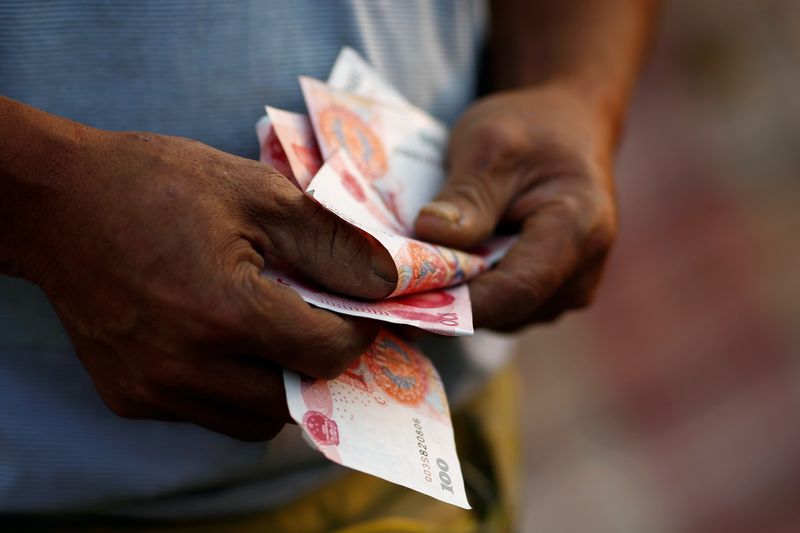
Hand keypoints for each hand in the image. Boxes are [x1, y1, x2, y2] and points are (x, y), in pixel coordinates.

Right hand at [10, 117, 395, 439]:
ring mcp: (152, 388)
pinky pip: (208, 413)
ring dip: (281, 384)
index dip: (361, 333)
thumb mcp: (258, 193)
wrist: (57, 201)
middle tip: (330, 326)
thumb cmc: (157, 184)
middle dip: (324, 364)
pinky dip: (235, 389)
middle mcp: (186, 366)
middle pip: (296, 398)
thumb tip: (389, 283)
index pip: (325, 353)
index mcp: (224, 311)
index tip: (369, 313)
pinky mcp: (128, 397)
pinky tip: (228, 342)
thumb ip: (333, 245)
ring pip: (254, 420)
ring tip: (279, 334)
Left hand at [415, 83, 617, 330]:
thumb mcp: (490, 144)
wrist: (565, 130)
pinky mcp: (547, 296)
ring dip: (451, 302)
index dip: (454, 308)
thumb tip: (430, 234)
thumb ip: (466, 194)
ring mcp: (566, 291)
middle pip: (503, 309)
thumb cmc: (530, 129)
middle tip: (379, 298)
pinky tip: (431, 276)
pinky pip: (500, 308)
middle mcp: (580, 275)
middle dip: (442, 307)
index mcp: (578, 232)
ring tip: (400, 284)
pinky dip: (464, 294)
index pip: (513, 291)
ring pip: (498, 315)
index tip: (396, 311)